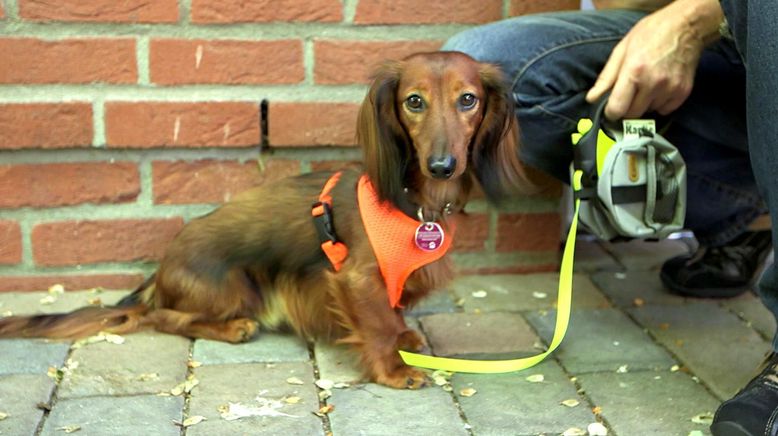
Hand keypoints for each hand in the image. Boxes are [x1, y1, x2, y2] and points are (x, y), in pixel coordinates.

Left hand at [586, 0, 722, 119]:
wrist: (685, 26)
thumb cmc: (651, 33)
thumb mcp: (622, 50)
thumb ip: (606, 77)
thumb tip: (592, 98)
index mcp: (634, 71)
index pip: (618, 109)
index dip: (611, 112)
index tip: (610, 109)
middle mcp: (653, 83)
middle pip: (632, 114)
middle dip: (626, 107)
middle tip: (628, 92)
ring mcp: (670, 88)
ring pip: (648, 112)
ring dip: (644, 104)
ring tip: (646, 84)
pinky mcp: (683, 92)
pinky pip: (665, 109)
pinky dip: (659, 103)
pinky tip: (659, 87)